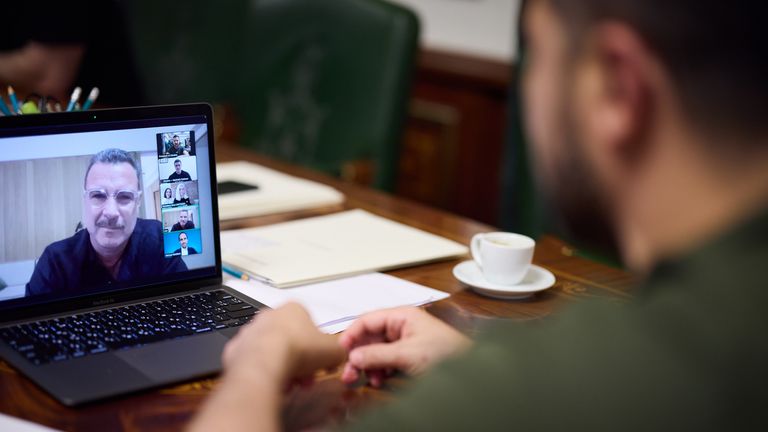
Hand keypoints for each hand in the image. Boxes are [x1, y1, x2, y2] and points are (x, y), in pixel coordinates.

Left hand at [222, 303, 344, 385]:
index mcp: (293, 308)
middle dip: (300, 360)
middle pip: (290, 339)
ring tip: (289, 384)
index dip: (316, 346)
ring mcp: (250, 331)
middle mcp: (269, 315)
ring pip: (271, 351)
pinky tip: (270, 382)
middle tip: (305, 378)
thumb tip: (340, 355)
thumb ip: (340, 350)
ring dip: (282, 366)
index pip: (309, 325)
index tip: (319, 362)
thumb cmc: (300, 350)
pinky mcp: (235, 349)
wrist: (264, 363)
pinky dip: (262, 371)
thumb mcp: (333, 350)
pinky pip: (253, 361)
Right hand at [338, 307, 470, 386]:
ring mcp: (405, 342)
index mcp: (401, 316)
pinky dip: (380, 371)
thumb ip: (378, 355)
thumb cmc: (446, 353)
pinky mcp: (408, 357)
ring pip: (376, 351)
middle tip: (348, 374)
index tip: (340, 351)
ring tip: (368, 380)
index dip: (351, 334)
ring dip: (369, 365)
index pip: (367, 320)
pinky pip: (386, 362)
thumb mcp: (408, 354)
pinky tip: (379, 380)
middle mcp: (401, 326)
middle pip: (369, 338)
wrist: (471, 371)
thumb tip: (353, 356)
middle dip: (358, 355)